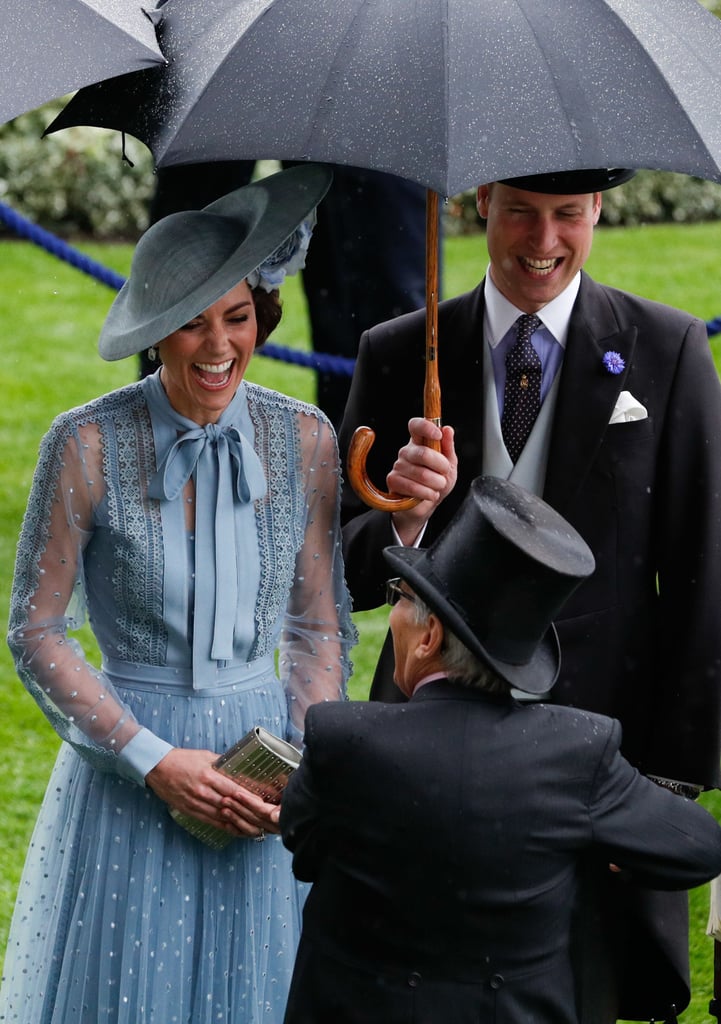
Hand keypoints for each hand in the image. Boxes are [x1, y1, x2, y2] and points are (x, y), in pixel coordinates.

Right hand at [146, 747, 278, 838]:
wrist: (157, 768)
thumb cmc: (181, 759)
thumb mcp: (205, 756)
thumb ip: (222, 764)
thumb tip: (238, 767)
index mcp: (208, 775)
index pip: (233, 789)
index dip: (248, 798)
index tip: (262, 803)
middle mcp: (203, 791)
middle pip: (229, 806)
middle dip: (247, 813)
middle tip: (262, 819)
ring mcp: (195, 803)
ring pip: (221, 816)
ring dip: (238, 823)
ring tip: (254, 828)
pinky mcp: (190, 810)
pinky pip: (210, 821)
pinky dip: (224, 827)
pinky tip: (235, 830)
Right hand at [386, 418, 456, 544]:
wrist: (426, 505)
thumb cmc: (436, 482)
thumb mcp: (449, 465)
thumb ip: (448, 447)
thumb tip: (447, 429)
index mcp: (419, 443)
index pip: (416, 425)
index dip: (426, 427)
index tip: (437, 434)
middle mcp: (406, 451)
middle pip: (423, 453)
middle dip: (441, 466)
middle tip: (444, 474)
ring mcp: (398, 465)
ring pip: (422, 474)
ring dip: (436, 483)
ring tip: (437, 486)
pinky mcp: (393, 480)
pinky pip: (413, 487)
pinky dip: (427, 493)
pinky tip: (429, 494)